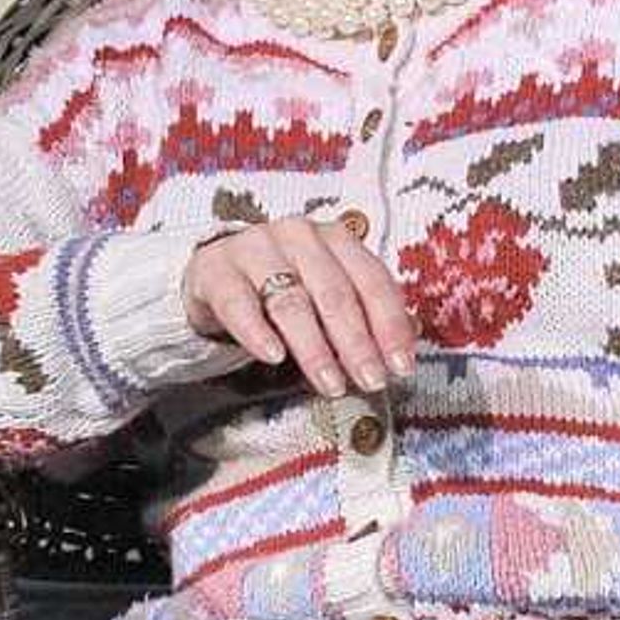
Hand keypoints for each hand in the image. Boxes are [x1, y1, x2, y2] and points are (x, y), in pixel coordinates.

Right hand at [185, 215, 417, 394]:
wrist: (214, 278)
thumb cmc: (281, 291)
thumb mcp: (327, 300)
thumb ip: (364, 317)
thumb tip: (405, 349)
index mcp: (336, 238)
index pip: (372, 281)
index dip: (390, 325)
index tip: (400, 366)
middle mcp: (299, 235)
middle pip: (335, 293)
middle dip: (356, 343)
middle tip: (370, 381)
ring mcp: (255, 248)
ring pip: (291, 301)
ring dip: (314, 347)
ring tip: (330, 383)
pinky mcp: (216, 270)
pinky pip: (238, 303)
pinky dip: (257, 332)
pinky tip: (273, 356)